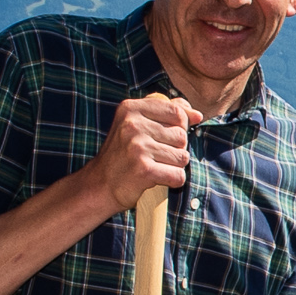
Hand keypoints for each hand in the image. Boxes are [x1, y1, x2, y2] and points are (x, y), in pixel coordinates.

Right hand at [92, 93, 193, 211]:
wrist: (99, 185)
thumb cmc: (122, 154)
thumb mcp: (136, 124)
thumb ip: (166, 112)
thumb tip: (196, 114)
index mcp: (131, 109)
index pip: (177, 112)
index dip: (180, 127)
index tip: (166, 137)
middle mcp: (132, 125)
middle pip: (181, 136)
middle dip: (175, 149)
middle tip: (154, 155)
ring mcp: (137, 147)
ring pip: (182, 157)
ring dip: (173, 166)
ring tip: (154, 166)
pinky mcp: (143, 170)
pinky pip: (178, 175)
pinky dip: (173, 181)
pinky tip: (157, 179)